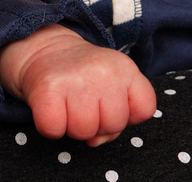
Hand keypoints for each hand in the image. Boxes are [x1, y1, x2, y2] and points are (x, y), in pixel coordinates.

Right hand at [0, 24, 156, 145]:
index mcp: (125, 68)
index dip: (128, 116)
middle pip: (114, 124)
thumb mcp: (114, 85)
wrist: (46, 52)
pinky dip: (51, 127)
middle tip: (86, 107)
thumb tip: (95, 140)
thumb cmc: (84, 78)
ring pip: (84, 131)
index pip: (145, 109)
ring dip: (74, 127)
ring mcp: (75, 78)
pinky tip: (53, 110)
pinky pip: (54, 129)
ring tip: (69, 108)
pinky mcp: (47, 88)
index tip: (111, 103)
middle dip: (99, 124)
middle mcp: (103, 70)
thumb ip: (119, 116)